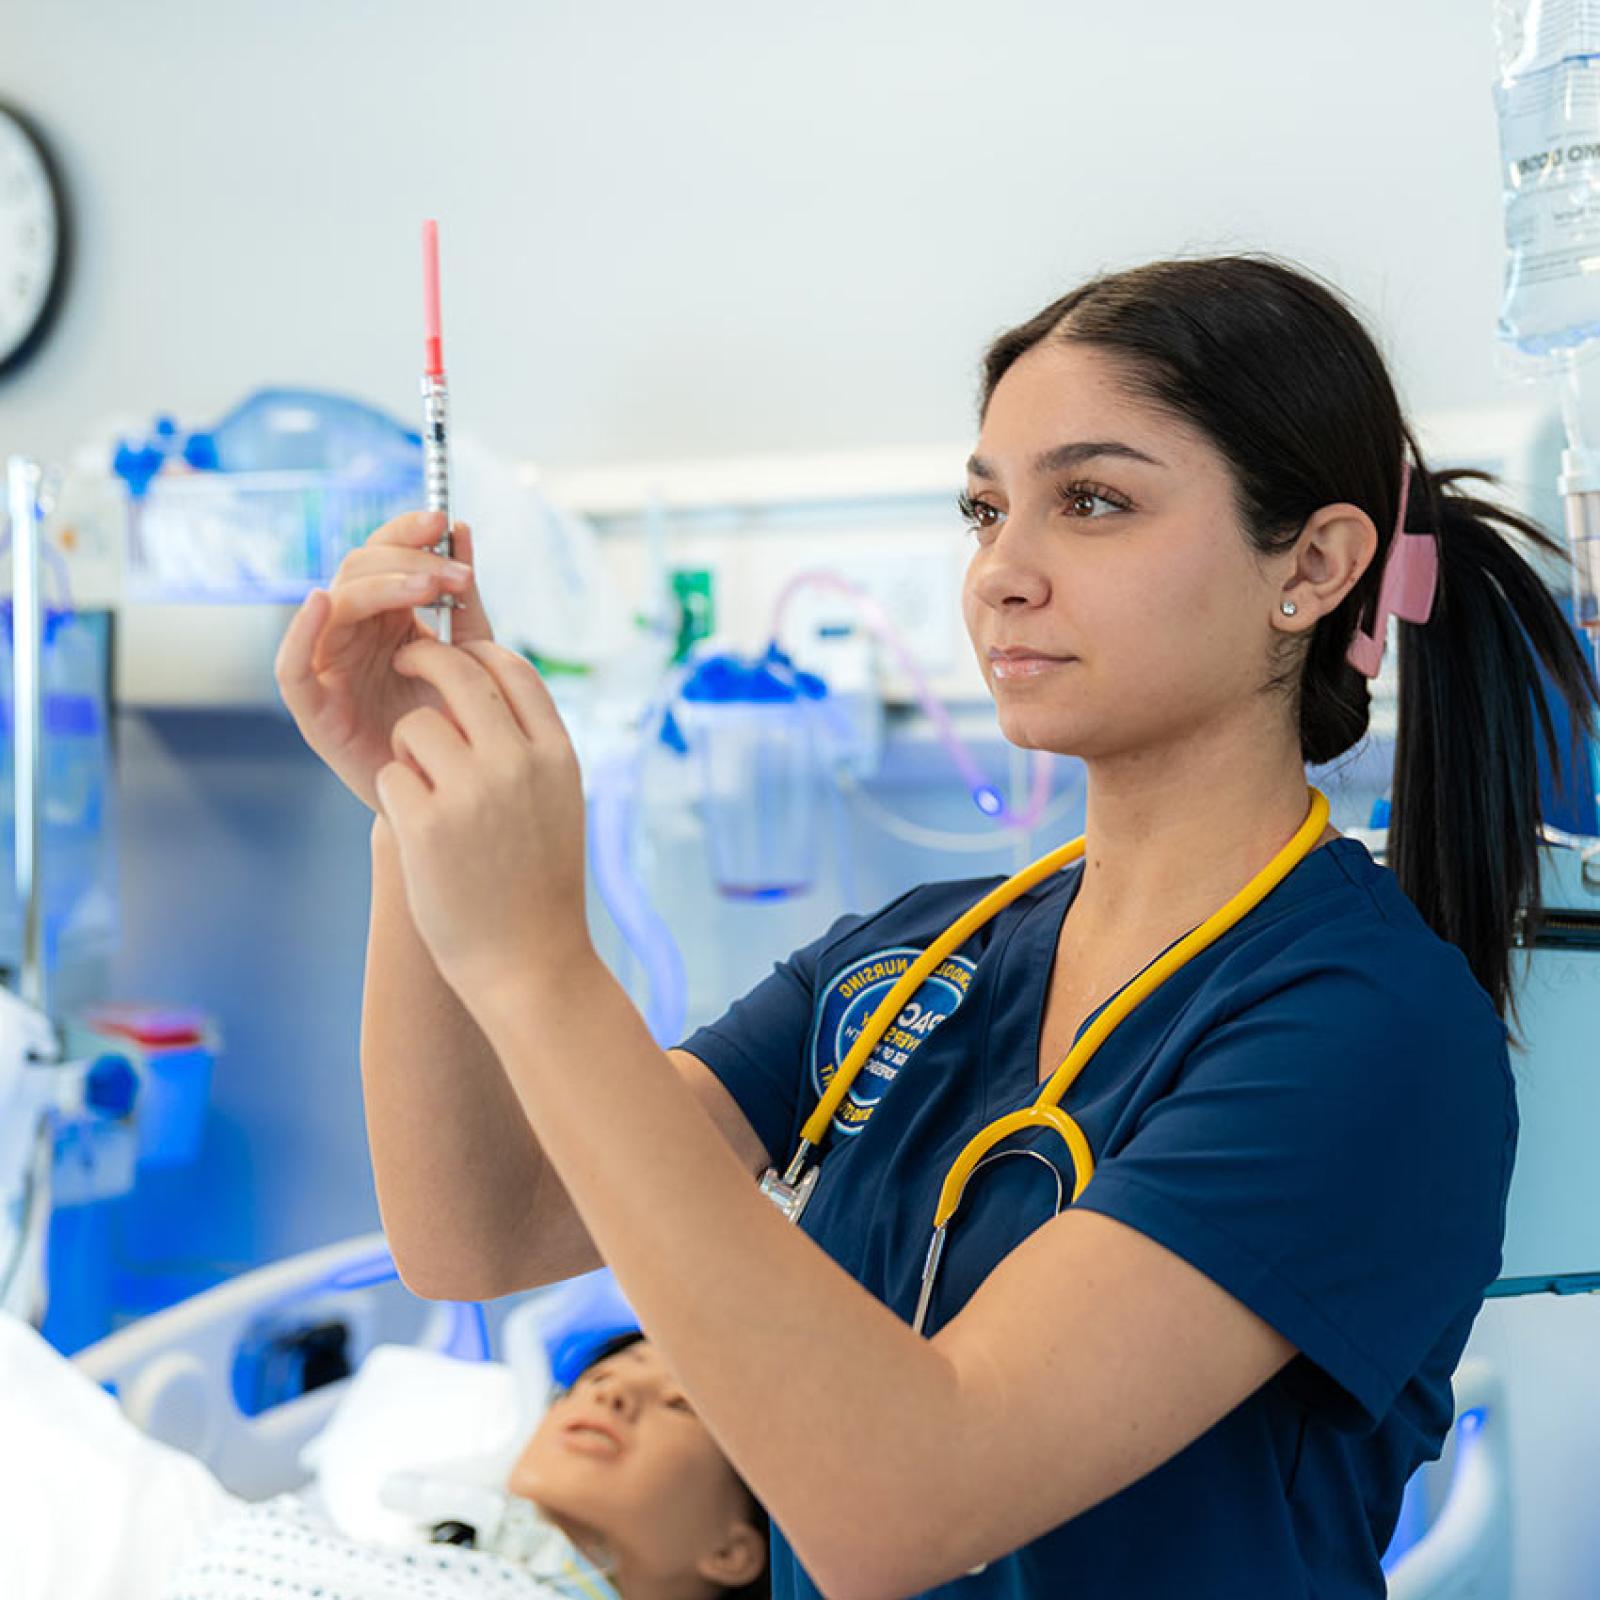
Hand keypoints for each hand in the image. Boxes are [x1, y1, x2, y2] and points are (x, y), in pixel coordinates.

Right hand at [275, 511, 492, 810]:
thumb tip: (461, 528)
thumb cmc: (460, 728)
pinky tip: (320, 603)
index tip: (443, 522)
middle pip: (357, 571)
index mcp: (389, 617)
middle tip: (454, 575)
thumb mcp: (472, 657)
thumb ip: (465, 600)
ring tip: (426, 588)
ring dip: (378, 587)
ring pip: (332, 606)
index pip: (385, 555)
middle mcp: (353, 635)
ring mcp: (329, 669)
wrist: (455, 799)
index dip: (407, 532)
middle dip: (406, 562)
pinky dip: (299, 632)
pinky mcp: (313, 711)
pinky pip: (290, 667)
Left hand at [373, 637, 593, 1007]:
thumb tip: (493, 682)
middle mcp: (519, 763)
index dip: (477, 653)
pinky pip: (391, 775)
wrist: (529, 963)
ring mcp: (472, 792)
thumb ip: (531, 746)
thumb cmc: (538, 883)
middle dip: (424, 659)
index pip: (513, 668)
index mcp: (557, 755)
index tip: (456, 657)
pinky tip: (417, 831)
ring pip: (415, 725)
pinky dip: (395, 796)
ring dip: (406, 748)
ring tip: (424, 792)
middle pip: (459, 674)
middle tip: (402, 659)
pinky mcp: (426, 824)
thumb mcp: (557, 802)